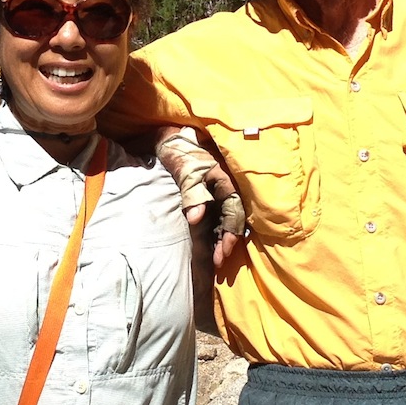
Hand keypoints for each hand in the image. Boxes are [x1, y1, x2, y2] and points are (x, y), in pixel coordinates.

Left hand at [154, 127, 246, 264]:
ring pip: (223, 221)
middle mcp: (225, 191)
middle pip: (231, 220)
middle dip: (226, 241)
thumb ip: (193, 194)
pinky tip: (209, 245)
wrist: (170, 143)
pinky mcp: (207, 198)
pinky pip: (214, 218)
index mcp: (226, 183)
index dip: (231, 232)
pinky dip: (213, 233)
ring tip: (215, 260)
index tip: (225, 249)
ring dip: (220, 239)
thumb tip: (196, 219)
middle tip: (218, 261)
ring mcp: (216, 195)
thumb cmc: (181, 154)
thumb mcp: (187, 172)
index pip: (235, 212)